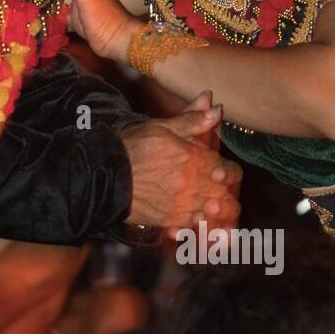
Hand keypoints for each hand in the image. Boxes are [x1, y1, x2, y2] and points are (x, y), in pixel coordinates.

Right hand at [121, 98, 240, 235]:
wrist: (106, 175)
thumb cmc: (133, 148)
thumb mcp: (162, 127)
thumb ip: (192, 120)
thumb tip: (215, 108)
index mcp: (196, 160)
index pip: (228, 170)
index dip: (227, 170)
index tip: (220, 169)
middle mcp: (194, 186)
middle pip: (225, 194)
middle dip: (223, 190)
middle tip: (215, 186)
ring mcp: (183, 206)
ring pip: (213, 213)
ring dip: (213, 207)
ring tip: (206, 203)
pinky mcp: (170, 221)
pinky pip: (193, 226)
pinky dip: (195, 222)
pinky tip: (189, 215)